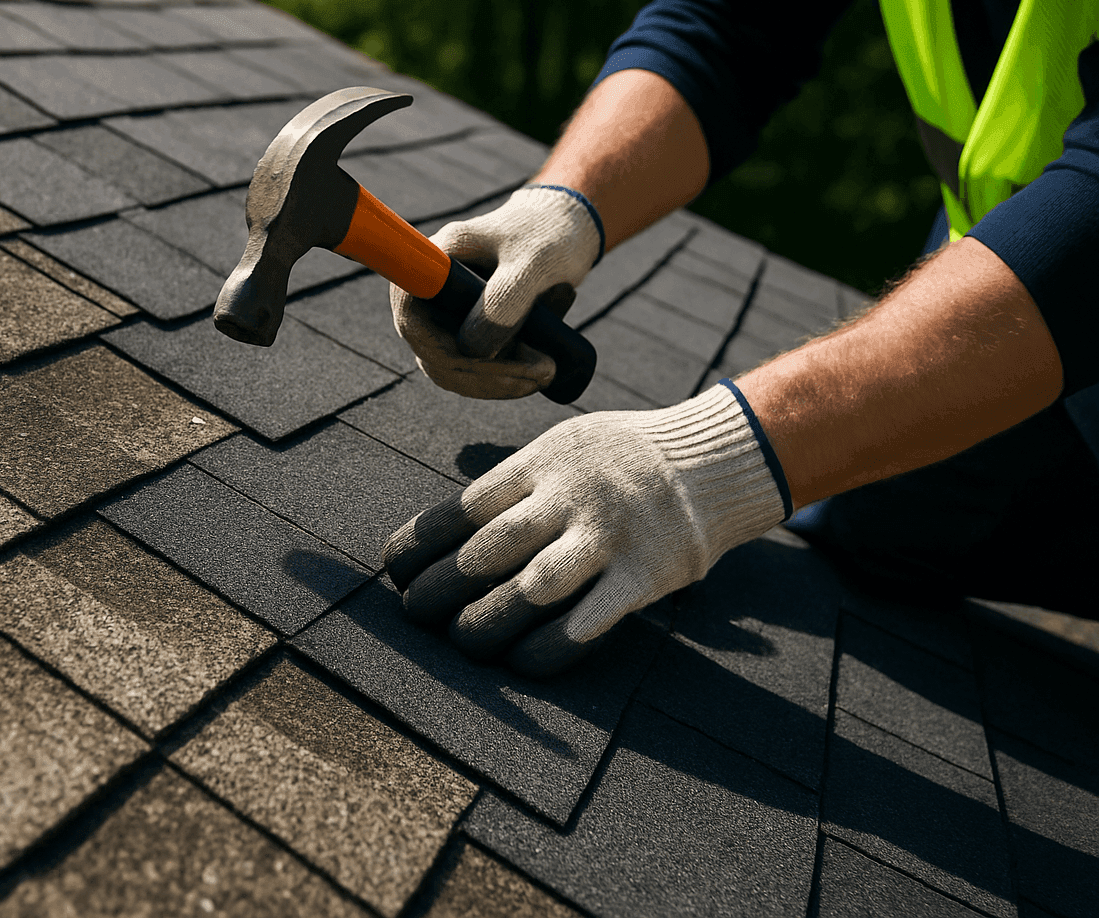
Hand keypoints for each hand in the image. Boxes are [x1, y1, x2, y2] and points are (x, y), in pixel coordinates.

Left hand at [382, 383, 787, 676]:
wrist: (713, 458)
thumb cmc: (620, 458)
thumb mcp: (562, 445)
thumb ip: (513, 482)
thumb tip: (444, 528)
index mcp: (542, 461)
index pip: (464, 506)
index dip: (421, 542)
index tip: (394, 569)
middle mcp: (570, 496)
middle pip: (487, 550)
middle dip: (441, 588)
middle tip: (415, 613)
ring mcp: (608, 537)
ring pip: (530, 589)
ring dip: (486, 621)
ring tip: (462, 639)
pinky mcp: (643, 576)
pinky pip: (585, 622)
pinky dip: (547, 649)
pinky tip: (518, 662)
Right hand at [391, 184, 601, 398]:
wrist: (568, 228)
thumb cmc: (548, 234)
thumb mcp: (533, 263)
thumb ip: (504, 301)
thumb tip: (472, 350)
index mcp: (435, 261)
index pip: (410, 314)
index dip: (436, 346)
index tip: (484, 358)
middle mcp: (433, 290)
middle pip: (431, 351)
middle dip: (482, 373)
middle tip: (540, 373)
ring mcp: (450, 314)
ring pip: (452, 368)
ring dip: (495, 382)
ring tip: (546, 372)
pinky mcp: (471, 331)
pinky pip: (473, 369)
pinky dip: (503, 379)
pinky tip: (540, 372)